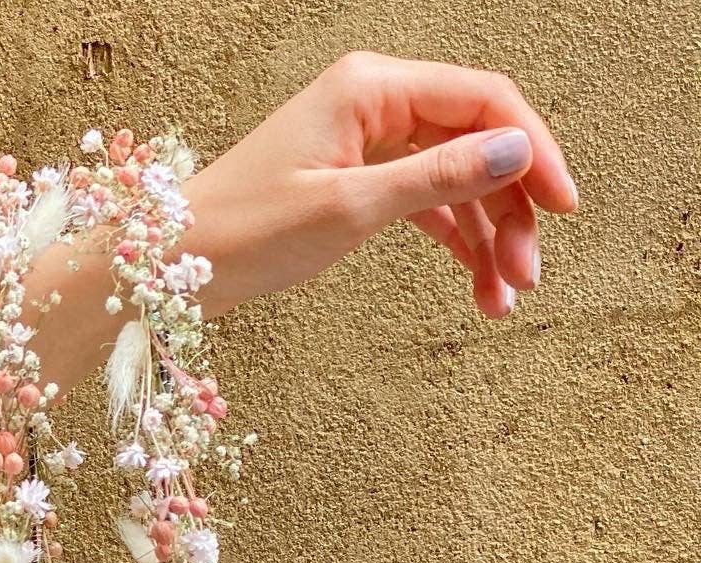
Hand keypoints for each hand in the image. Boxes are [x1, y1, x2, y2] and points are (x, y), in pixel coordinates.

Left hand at [182, 51, 579, 320]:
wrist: (173, 269)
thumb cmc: (245, 232)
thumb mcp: (350, 208)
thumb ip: (437, 178)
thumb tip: (515, 151)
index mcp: (372, 86)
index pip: (484, 100)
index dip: (534, 150)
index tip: (565, 208)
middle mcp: (374, 102)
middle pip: (475, 143)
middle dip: (510, 210)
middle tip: (529, 277)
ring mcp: (366, 142)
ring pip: (454, 181)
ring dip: (486, 238)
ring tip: (503, 300)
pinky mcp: (356, 181)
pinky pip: (424, 204)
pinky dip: (452, 243)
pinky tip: (477, 287)